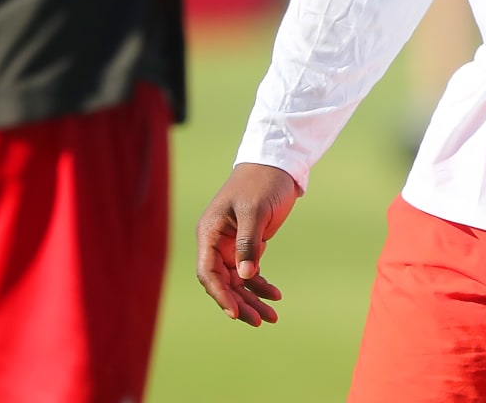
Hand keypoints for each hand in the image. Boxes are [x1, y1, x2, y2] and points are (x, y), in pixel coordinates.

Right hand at [195, 163, 297, 325]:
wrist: (277, 164)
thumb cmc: (262, 182)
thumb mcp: (255, 211)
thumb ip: (248, 243)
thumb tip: (245, 275)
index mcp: (209, 233)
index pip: (208, 272)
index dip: (220, 294)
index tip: (235, 312)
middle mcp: (216, 242)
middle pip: (222, 282)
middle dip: (239, 303)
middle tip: (260, 321)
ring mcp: (231, 245)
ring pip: (237, 281)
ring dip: (251, 299)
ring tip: (271, 317)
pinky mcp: (247, 245)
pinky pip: (249, 272)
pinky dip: (260, 285)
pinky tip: (275, 296)